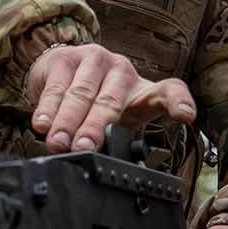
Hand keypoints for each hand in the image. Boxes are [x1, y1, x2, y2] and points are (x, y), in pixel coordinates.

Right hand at [25, 43, 196, 152]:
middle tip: (84, 148)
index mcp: (141, 89)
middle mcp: (121, 71)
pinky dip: (47, 108)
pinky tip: (42, 123)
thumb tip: (115, 171)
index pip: (168, 91)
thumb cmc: (93, 100)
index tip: (185, 116)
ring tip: (58, 143)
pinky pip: (56, 87)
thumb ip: (117, 138)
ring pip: (80, 94)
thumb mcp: (114, 118)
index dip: (178, 102)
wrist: (59, 67)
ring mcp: (94, 60)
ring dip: (67, 121)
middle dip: (95, 127)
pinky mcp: (66, 57)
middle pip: (111, 101)